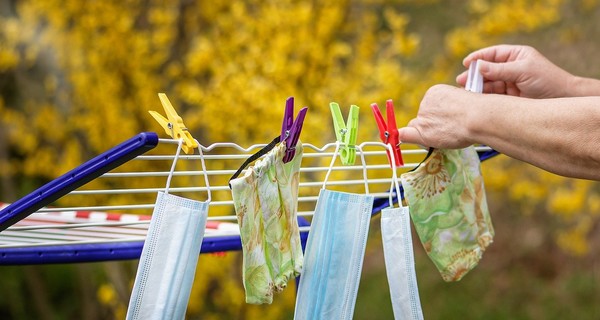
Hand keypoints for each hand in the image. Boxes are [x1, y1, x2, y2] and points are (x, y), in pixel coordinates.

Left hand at [398, 84, 478, 148]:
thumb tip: (448, 117)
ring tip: (449, 133)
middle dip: (431, 125)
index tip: (449, 121)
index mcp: (436, 92)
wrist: (478, 117)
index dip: (437, 117)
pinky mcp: (421, 128)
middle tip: (450, 130)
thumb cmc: (478, 112)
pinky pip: (406, 134)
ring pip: (419, 127)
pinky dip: (404, 137)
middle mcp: (425, 102)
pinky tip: (403, 139)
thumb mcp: (463, 101)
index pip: (430, 107)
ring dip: (428, 133)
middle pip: (423, 118)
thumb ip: (450, 108)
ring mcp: (422, 115)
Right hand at [456, 45, 573, 97]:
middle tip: (461, 80)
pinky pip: (493, 95)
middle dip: (474, 75)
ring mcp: (509, 83)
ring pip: (488, 84)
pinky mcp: (509, 97)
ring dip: (477, 87)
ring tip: (466, 92)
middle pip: (487, 70)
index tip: (466, 63)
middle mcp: (511, 68)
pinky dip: (484, 97)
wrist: (562, 99)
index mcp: (516, 55)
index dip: (478, 57)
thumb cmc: (547, 80)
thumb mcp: (522, 71)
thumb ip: (499, 69)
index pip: (493, 54)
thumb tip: (478, 66)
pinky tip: (476, 100)